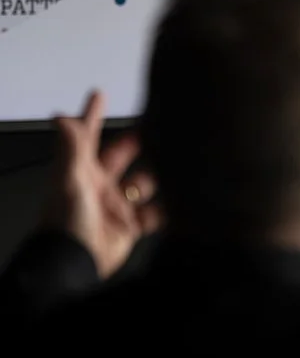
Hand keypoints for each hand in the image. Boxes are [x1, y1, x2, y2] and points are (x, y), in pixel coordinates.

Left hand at [41, 90, 161, 278]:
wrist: (76, 263)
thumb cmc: (67, 223)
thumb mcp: (69, 181)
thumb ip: (71, 149)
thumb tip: (62, 118)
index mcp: (81, 172)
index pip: (86, 137)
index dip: (91, 115)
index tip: (99, 95)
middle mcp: (99, 186)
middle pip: (120, 156)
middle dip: (135, 141)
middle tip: (155, 126)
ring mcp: (116, 205)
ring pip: (143, 182)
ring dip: (156, 177)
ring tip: (173, 166)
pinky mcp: (130, 225)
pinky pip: (155, 212)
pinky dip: (167, 207)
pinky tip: (180, 200)